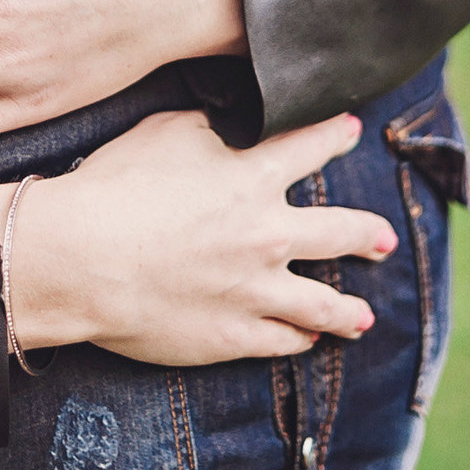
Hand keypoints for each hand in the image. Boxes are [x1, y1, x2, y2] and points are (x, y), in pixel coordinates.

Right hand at [0, 110, 396, 361]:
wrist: (84, 258)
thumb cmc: (118, 187)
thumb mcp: (164, 132)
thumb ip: (206, 129)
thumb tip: (223, 130)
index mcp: (253, 179)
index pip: (309, 147)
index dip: (334, 135)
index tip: (352, 131)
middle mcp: (268, 236)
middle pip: (339, 233)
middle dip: (368, 234)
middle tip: (385, 239)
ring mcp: (255, 292)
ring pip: (322, 304)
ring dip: (348, 309)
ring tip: (364, 315)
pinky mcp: (233, 335)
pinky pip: (281, 341)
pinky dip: (299, 339)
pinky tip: (307, 341)